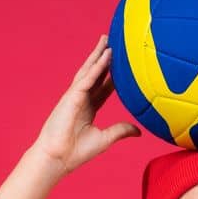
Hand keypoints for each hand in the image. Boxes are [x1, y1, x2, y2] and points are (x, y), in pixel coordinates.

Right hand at [31, 34, 140, 176]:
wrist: (58, 158)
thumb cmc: (76, 152)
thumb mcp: (105, 139)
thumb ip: (121, 130)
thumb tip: (139, 130)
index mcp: (88, 108)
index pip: (103, 87)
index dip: (112, 75)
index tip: (122, 64)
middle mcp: (81, 99)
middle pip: (94, 73)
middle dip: (102, 58)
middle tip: (111, 42)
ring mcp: (75, 96)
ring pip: (88, 71)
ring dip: (98, 55)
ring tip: (106, 40)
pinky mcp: (71, 97)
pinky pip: (87, 78)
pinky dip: (97, 67)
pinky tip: (106, 55)